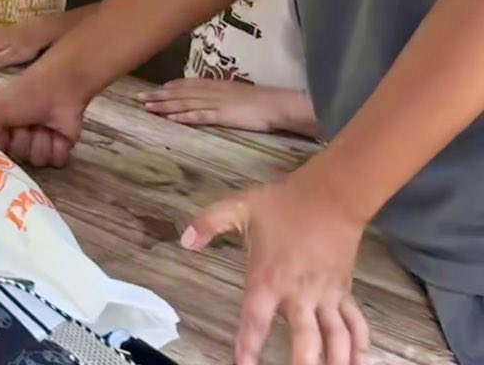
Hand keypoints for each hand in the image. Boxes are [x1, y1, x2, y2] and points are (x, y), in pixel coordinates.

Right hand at [0, 61, 90, 168]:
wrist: (60, 90)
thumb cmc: (25, 96)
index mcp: (3, 126)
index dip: (2, 145)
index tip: (7, 132)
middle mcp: (20, 137)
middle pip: (18, 158)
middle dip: (24, 142)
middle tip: (29, 124)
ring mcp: (41, 143)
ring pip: (37, 161)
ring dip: (41, 143)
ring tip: (44, 125)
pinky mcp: (62, 148)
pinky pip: (57, 162)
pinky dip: (58, 147)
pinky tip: (58, 132)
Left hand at [142, 78, 322, 137]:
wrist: (277, 105)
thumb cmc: (260, 100)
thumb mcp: (236, 92)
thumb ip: (220, 93)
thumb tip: (208, 97)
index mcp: (215, 84)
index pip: (186, 84)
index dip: (168, 87)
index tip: (153, 89)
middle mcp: (211, 92)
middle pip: (180, 93)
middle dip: (159, 96)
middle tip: (139, 98)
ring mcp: (216, 103)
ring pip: (185, 104)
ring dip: (165, 106)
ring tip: (148, 107)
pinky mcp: (223, 116)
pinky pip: (202, 116)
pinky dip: (186, 117)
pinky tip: (173, 119)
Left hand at [183, 175, 370, 364]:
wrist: (330, 196)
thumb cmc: (282, 204)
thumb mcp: (238, 208)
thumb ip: (207, 223)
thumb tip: (184, 241)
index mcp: (269, 278)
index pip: (255, 320)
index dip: (248, 346)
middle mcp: (299, 294)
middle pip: (305, 340)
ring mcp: (326, 295)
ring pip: (336, 338)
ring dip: (337, 362)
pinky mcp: (345, 292)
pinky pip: (356, 324)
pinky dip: (360, 345)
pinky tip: (359, 363)